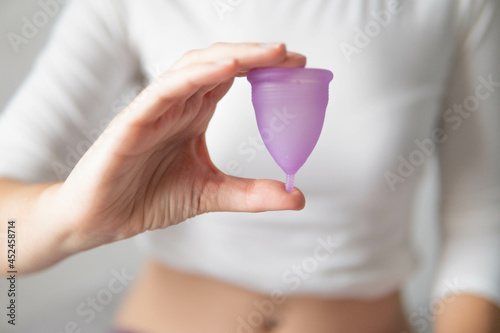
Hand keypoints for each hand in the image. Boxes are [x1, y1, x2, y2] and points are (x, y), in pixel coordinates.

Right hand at [50, 42, 306, 253]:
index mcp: (193, 114)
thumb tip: (296, 196)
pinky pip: (163, 90)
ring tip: (269, 53)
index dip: (263, 68)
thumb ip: (251, 194)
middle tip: (292, 54)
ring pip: (193, 67)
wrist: (101, 220)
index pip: (232, 78)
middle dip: (255, 55)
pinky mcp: (132, 122)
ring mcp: (154, 109)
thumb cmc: (148, 197)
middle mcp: (176, 104)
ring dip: (232, 56)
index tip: (298, 67)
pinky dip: (194, 75)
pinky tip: (226, 68)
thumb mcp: (211, 195)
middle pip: (218, 64)